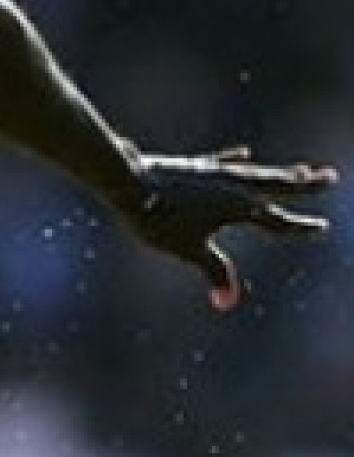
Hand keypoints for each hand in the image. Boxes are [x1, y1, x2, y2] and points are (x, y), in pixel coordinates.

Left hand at [115, 147, 336, 310]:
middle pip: (278, 185)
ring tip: (299, 170)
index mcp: (239, 206)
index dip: (300, 228)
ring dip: (279, 174)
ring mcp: (214, 172)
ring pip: (256, 173)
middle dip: (305, 184)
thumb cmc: (158, 218)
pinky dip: (234, 161)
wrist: (126, 181)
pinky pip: (222, 164)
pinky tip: (242, 154)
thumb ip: (213, 271)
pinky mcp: (194, 166)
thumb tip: (226, 302)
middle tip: (330, 177)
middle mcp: (233, 184)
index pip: (277, 222)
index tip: (322, 227)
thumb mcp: (188, 249)